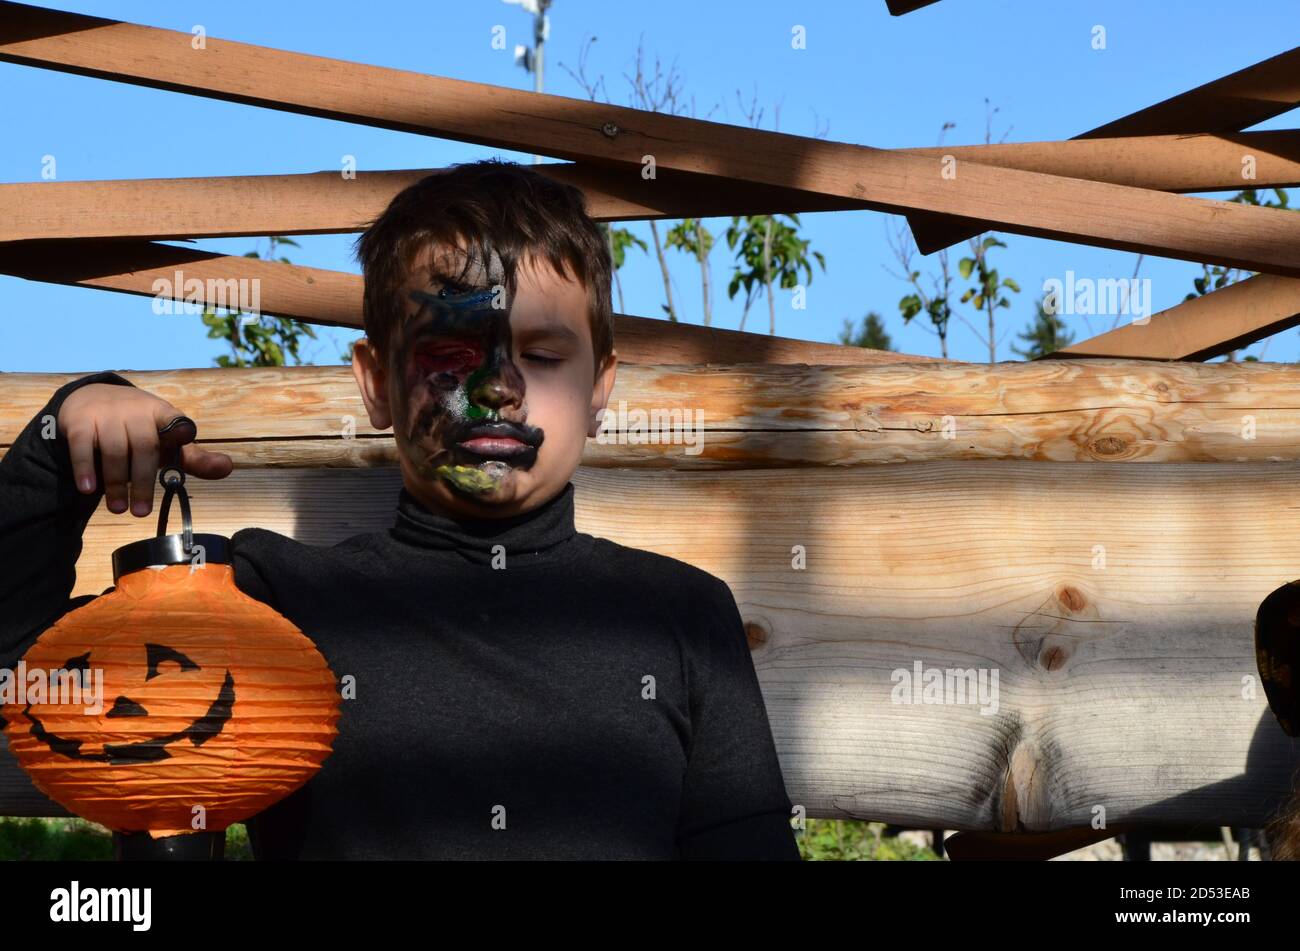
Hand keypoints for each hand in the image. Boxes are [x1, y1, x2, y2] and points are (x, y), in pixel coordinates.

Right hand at [57, 383, 233, 516]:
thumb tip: (227, 468)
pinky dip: (85, 468)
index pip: (175, 421)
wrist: (93, 399)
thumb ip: (195, 458)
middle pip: (144, 448)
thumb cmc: (141, 429)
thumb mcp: (168, 442)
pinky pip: (83, 446)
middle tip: (140, 513)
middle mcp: (137, 411)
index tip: (185, 436)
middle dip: (143, 482)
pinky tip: (88, 489)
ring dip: (116, 483)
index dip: (180, 430)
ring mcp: (108, 414)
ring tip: (119, 509)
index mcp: (163, 415)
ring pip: (114, 450)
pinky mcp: (81, 421)